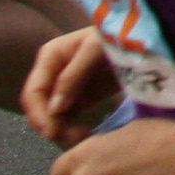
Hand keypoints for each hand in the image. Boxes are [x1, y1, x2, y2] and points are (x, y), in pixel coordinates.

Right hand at [21, 27, 123, 146]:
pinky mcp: (79, 99)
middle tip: (73, 138)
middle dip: (52, 125)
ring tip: (84, 137)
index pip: (33, 91)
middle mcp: (52, 74)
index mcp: (50, 58)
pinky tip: (87, 135)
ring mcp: (64, 88)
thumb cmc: (116, 35)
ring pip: (52, 118)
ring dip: (63, 132)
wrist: (141, 39)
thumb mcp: (95, 49)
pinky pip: (67, 120)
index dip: (38, 114)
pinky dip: (73, 130)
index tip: (51, 133)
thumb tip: (54, 109)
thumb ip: (73, 75)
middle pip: (40, 108)